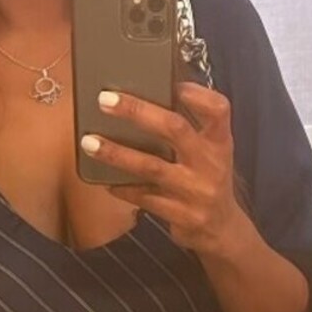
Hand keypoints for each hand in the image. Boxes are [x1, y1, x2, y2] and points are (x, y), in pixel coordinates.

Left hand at [80, 82, 252, 258]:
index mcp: (220, 142)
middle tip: (104, 100)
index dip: (196, 94)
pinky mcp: (182, 215)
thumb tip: (143, 97)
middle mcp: (211, 164)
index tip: (171, 83)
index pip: (218, 110)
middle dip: (138, 112)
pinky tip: (105, 180)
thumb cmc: (207, 179)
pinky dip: (123, 187)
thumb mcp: (209, 152)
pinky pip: (144, 198)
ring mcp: (196, 191)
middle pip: (175, 129)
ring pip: (151, 167)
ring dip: (117, 153)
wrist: (222, 229)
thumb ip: (187, 128)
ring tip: (89, 142)